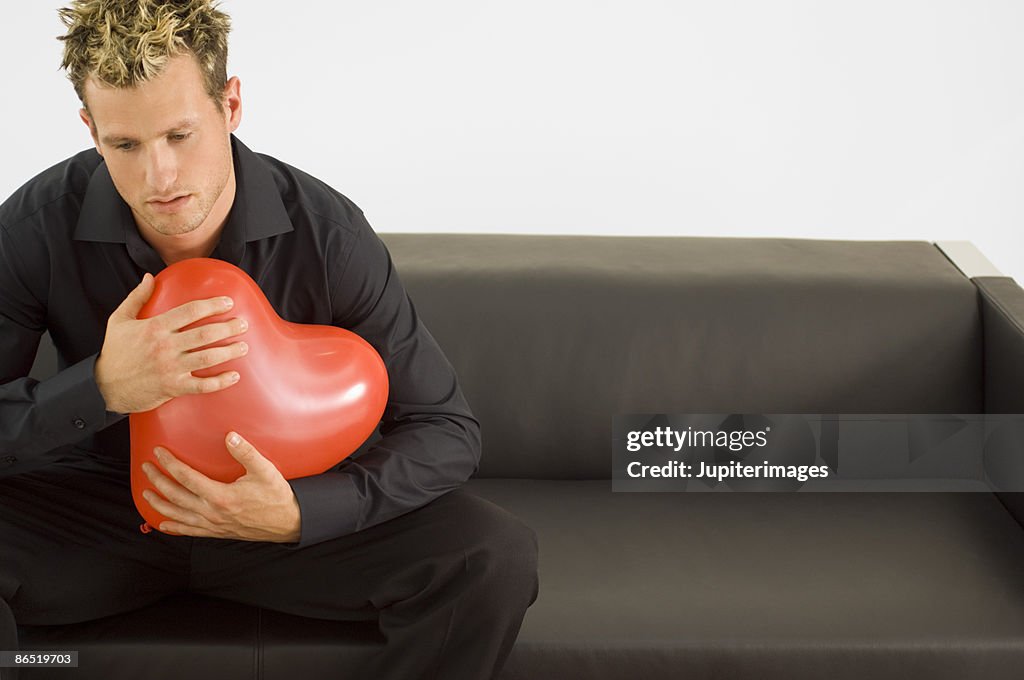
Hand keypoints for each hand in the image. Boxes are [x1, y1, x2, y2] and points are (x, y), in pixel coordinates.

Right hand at [94, 272, 249, 413]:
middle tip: (243, 324)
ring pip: (208, 358)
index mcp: (155, 328)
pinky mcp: (174, 387)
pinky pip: (202, 386)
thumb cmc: (114, 352)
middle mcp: (166, 347)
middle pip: (205, 334)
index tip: (228, 302)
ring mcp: (171, 368)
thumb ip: (136, 297)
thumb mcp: (119, 320)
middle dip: (228, 328)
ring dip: (229, 352)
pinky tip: (234, 375)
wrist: (105, 386)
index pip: (190, 311)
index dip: (212, 305)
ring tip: (244, 346)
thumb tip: (149, 277)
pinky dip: (220, 382)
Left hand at [141, 431, 301, 542]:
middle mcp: (212, 512)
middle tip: (146, 468)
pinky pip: (189, 530)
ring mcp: (212, 524)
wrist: (288, 522)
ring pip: (178, 514)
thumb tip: (230, 436)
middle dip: (158, 480)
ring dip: (158, 504)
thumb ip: (246, 453)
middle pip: (176, 495)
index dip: (170, 464)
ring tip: (146, 494)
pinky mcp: (217, 532)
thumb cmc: (277, 497)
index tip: (158, 453)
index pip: (187, 477)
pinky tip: (163, 524)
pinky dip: (174, 527)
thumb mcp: (265, 471)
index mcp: (221, 496)